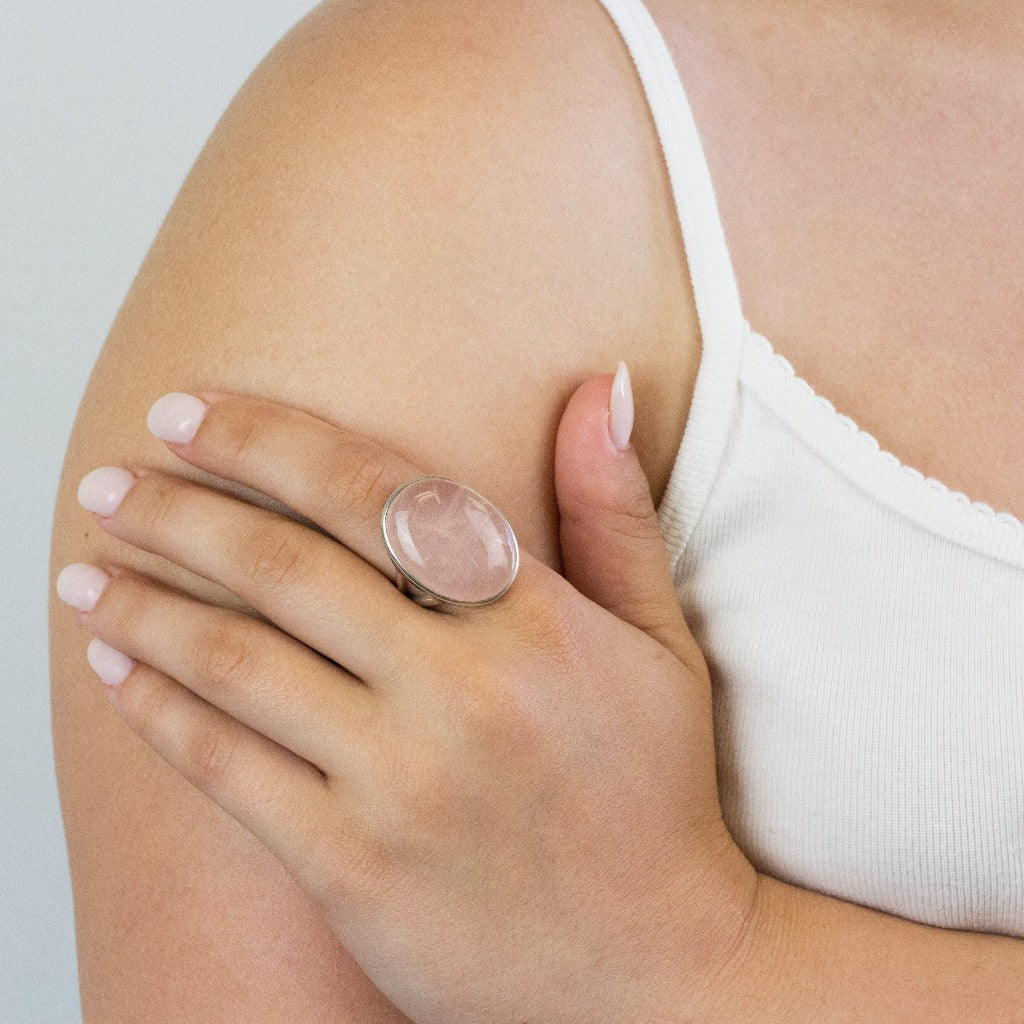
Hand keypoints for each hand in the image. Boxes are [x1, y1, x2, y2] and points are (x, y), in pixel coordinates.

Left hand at [55, 373, 759, 1023]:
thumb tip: (597, 386)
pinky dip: (160, 712)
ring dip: (146, 605)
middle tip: (112, 484)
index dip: (270, 441)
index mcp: (537, 625)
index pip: (379, 497)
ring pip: (240, 663)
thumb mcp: (661, 642)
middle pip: (287, 568)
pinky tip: (120, 671)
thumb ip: (614, 510)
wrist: (656, 972)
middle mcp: (463, 695)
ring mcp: (402, 786)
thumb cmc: (654, 794)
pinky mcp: (354, 870)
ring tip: (87, 572)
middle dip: (180, 510)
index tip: (192, 411)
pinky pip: (230, 771)